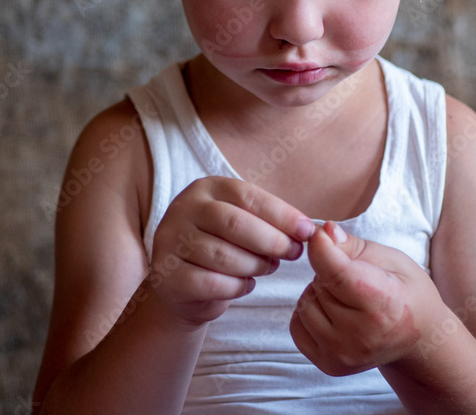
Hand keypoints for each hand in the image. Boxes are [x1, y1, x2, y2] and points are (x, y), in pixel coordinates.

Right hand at [150, 176, 314, 326]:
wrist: (182, 286)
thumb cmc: (223, 247)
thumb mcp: (243, 223)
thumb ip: (270, 221)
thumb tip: (308, 230)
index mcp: (206, 188)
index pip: (247, 196)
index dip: (281, 214)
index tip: (307, 231)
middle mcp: (183, 209)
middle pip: (235, 223)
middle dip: (272, 241)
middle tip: (293, 253)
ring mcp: (170, 242)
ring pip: (224, 256)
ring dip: (256, 265)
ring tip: (267, 267)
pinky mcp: (167, 275)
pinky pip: (212, 283)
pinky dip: (238, 286)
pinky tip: (246, 284)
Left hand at [290, 221, 444, 376]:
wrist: (419, 340)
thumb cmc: (407, 293)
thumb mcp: (392, 260)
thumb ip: (354, 246)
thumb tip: (324, 232)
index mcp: (383, 304)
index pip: (336, 274)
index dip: (321, 249)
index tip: (319, 234)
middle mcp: (361, 335)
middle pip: (319, 285)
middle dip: (329, 272)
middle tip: (354, 277)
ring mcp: (343, 354)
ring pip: (305, 304)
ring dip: (319, 293)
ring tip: (346, 296)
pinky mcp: (329, 365)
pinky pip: (298, 325)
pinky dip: (310, 312)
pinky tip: (334, 312)